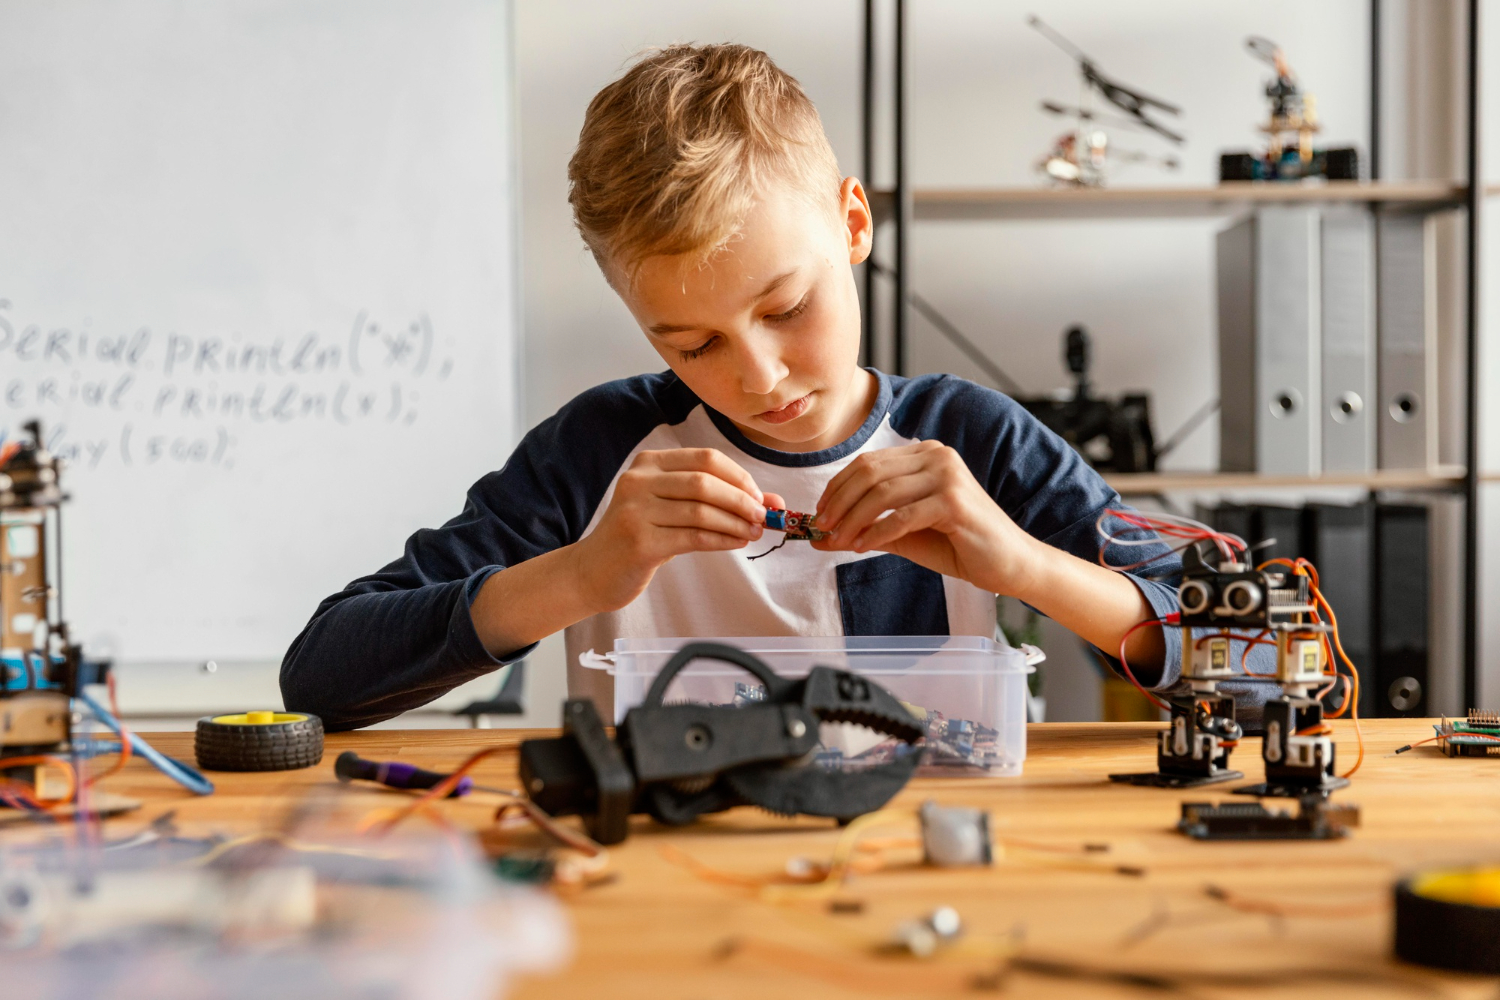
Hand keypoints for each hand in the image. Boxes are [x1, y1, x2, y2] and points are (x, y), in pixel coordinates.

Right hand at [574, 448, 783, 610]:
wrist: (594, 571)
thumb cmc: (642, 536)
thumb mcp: (675, 509)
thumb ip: (718, 499)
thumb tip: (772, 501)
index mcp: (648, 463)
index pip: (706, 459)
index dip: (739, 476)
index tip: (759, 497)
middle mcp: (639, 481)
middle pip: (705, 482)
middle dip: (742, 500)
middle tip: (763, 518)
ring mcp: (636, 511)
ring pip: (701, 511)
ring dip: (736, 523)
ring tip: (753, 533)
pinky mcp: (639, 542)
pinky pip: (693, 538)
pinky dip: (722, 540)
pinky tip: (736, 543)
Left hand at [812, 440, 1040, 594]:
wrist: (1008, 563)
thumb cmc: (958, 545)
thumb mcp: (904, 533)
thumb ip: (866, 528)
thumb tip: (820, 536)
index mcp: (925, 455)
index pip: (867, 463)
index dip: (837, 487)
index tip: (819, 513)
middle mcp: (937, 456)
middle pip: (870, 473)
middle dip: (839, 502)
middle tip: (822, 528)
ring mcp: (947, 476)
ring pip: (882, 493)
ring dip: (853, 520)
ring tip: (839, 541)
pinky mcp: (954, 501)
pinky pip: (902, 515)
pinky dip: (877, 532)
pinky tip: (862, 547)